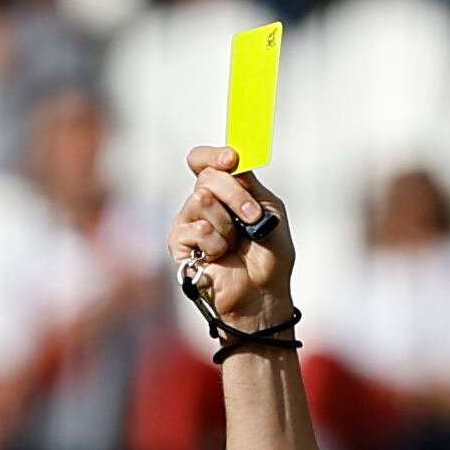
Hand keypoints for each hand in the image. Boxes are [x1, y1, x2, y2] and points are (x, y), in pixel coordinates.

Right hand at [171, 147, 294, 331]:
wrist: (264, 293)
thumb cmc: (269, 255)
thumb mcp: (270, 211)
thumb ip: (250, 184)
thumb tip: (232, 162)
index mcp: (224, 190)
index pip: (203, 160)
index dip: (214, 156)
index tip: (232, 160)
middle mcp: (203, 202)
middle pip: (207, 177)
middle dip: (235, 196)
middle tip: (251, 218)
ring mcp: (189, 222)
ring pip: (201, 199)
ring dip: (227, 224)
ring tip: (234, 244)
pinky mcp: (179, 245)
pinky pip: (196, 228)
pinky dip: (215, 242)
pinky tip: (219, 257)